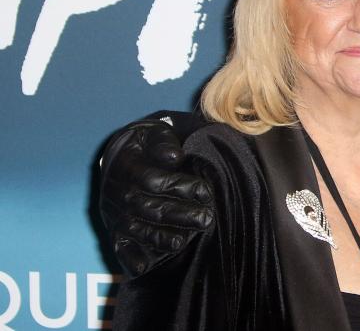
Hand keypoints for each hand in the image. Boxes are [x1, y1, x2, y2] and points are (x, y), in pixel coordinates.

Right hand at [99, 119, 213, 277]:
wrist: (122, 152)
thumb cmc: (146, 142)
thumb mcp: (153, 132)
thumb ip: (163, 142)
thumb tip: (175, 157)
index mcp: (125, 166)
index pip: (152, 181)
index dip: (179, 187)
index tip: (205, 191)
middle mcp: (115, 192)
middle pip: (147, 208)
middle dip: (179, 215)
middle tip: (206, 218)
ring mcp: (113, 212)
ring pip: (136, 228)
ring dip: (160, 238)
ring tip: (184, 241)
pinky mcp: (113, 227)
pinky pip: (118, 245)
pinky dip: (130, 257)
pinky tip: (145, 266)